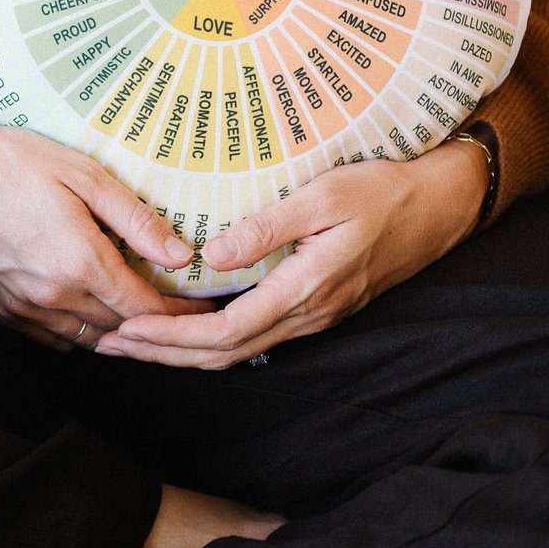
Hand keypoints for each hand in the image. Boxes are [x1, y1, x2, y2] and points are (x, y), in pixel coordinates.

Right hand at [0, 107, 214, 349]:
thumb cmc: (11, 162)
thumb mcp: (84, 175)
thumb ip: (136, 220)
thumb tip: (181, 256)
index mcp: (79, 262)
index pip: (146, 308)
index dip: (181, 312)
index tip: (204, 308)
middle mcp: (52, 296)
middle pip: (121, 328)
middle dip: (155, 322)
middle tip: (180, 306)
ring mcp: (23, 308)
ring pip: (88, 340)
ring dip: (117, 330)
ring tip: (139, 310)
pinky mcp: (1, 310)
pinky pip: (53, 341)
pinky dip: (79, 333)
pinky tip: (89, 308)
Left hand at [95, 139, 486, 369]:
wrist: (438, 207)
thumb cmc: (382, 192)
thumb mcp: (322, 196)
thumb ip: (266, 226)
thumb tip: (210, 256)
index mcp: (305, 290)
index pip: (225, 334)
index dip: (171, 339)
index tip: (127, 331)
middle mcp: (308, 315)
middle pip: (223, 355)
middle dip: (163, 355)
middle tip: (110, 344)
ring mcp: (314, 316)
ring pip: (238, 351)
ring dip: (184, 352)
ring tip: (136, 341)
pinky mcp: (316, 307)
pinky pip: (255, 336)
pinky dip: (212, 340)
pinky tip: (185, 326)